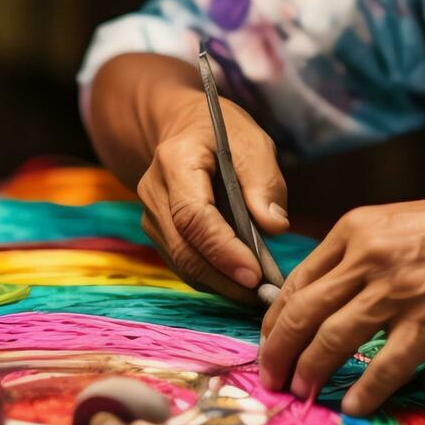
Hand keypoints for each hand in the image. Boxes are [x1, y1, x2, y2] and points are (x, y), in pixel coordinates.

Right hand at [136, 88, 287, 306]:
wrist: (186, 128)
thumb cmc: (223, 132)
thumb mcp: (252, 142)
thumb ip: (264, 182)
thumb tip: (274, 227)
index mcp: (175, 161)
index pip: (193, 216)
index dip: (223, 250)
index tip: (255, 274)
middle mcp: (153, 191)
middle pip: (184, 248)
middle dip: (225, 278)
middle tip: (264, 296)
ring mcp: (151, 215)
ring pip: (182, 263)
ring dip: (221, 284)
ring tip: (259, 295)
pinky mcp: (159, 233)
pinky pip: (184, 263)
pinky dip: (213, 278)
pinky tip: (242, 284)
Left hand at [258, 192, 424, 416]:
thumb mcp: (399, 223)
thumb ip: (359, 253)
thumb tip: (323, 295)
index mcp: (356, 228)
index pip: (297, 280)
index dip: (275, 319)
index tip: (271, 342)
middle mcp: (369, 257)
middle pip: (302, 313)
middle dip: (278, 352)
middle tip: (272, 377)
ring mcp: (397, 292)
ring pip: (331, 340)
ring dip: (309, 372)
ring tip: (301, 392)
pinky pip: (383, 367)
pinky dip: (364, 391)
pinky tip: (353, 405)